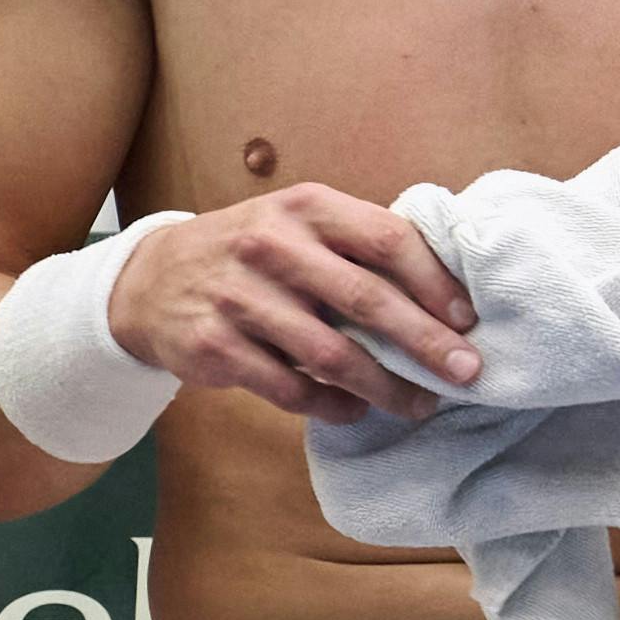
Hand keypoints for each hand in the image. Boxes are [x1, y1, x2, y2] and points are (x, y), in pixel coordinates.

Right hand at [118, 180, 483, 421]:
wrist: (152, 280)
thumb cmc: (252, 253)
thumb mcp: (297, 224)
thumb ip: (358, 244)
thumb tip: (444, 290)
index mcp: (305, 208)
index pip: (386, 238)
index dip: (434, 282)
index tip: (468, 319)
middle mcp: (271, 246)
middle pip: (367, 300)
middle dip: (426, 343)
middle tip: (467, 373)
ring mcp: (239, 298)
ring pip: (332, 355)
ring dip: (386, 387)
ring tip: (419, 405)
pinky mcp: (215, 347)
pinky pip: (290, 389)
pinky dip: (332, 407)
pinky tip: (356, 411)